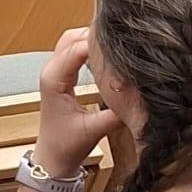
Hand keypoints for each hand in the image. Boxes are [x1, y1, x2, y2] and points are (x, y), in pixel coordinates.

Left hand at [35, 27, 120, 182]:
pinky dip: (89, 49)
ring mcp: (54, 72)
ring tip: (118, 43)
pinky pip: (74, 53)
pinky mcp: (61, 77)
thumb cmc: (67, 144)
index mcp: (54, 79)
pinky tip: (108, 55)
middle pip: (71, 38)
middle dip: (95, 34)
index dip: (99, 43)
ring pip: (71, 42)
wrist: (52, 157)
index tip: (123, 42)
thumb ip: (116, 114)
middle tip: (123, 38)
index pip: (76, 49)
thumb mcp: (94, 129)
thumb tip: (140, 98)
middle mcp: (51, 70)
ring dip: (92, 39)